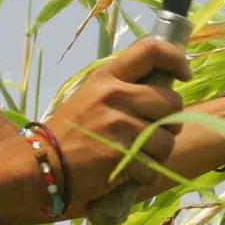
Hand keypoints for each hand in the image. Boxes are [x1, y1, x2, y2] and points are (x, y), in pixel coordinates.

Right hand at [45, 37, 190, 209]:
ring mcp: (118, 125)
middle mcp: (114, 95)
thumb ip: (125, 86)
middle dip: (170, 121)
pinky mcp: (121, 155)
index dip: (177, 59)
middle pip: (171, 100)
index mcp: (107, 76)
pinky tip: (127, 173)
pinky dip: (145, 175)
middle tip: (152, 132)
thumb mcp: (92, 95)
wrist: (41, 165)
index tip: (184, 74)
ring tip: (136, 155)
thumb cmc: (71, 131)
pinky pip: (154, 165)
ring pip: (167, 137)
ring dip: (158, 152)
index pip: (152, 49)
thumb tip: (169, 81)